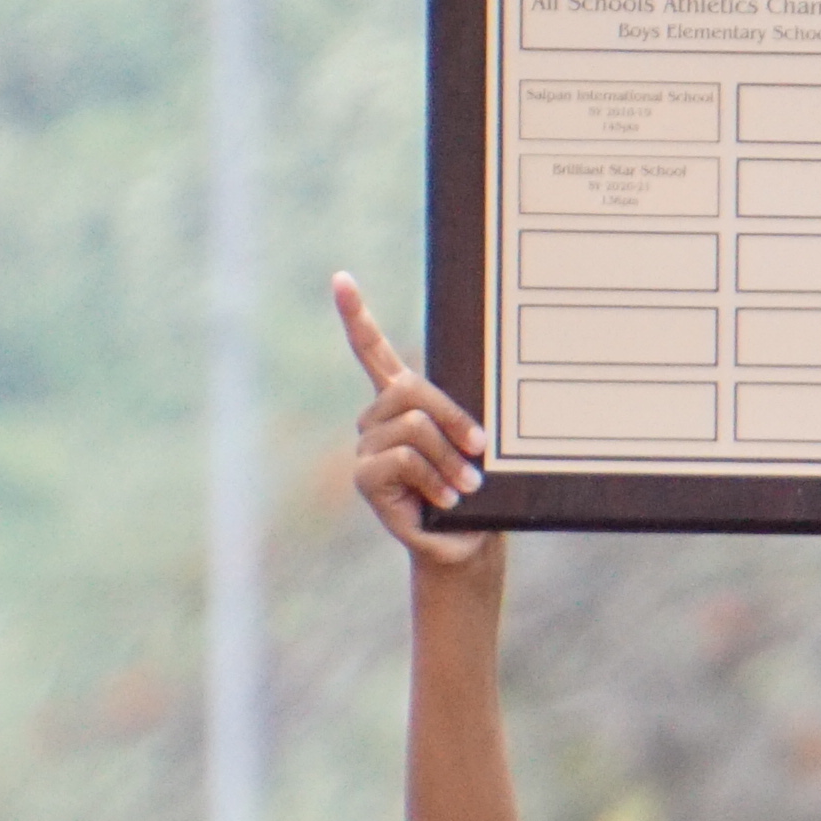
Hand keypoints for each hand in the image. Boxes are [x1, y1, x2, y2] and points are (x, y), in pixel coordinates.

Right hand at [332, 274, 493, 571]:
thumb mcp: (473, 446)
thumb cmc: (475, 490)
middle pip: (410, 391)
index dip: (357, 316)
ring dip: (448, 458)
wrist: (466, 542)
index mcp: (400, 401)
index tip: (341, 279)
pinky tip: (444, 499)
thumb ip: (461, 419)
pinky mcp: (364, 477)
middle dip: (452, 419)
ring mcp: (366, 447)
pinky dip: (432, 478)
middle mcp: (376, 420)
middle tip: (479, 452)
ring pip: (412, 426)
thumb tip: (472, 421)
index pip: (373, 352)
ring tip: (465, 487)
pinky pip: (403, 457)